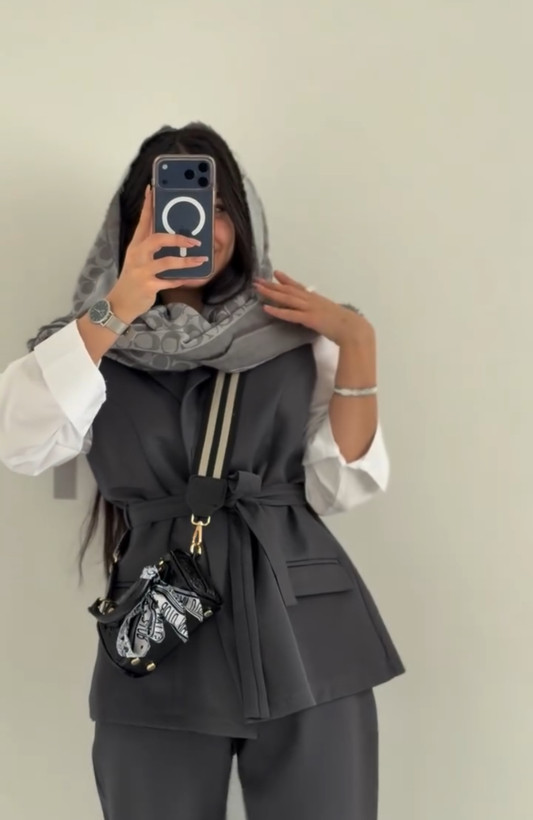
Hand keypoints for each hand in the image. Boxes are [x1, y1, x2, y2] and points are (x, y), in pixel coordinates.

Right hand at [107, 187, 208, 322]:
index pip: (143, 222)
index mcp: (135, 245)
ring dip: (186, 261)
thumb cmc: (132, 279)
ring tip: (201, 260)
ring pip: (167, 261)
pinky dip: (180, 279)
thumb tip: (172, 238)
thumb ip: (151, 249)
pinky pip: (169, 280)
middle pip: (158, 239)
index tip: (153, 190)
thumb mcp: (138, 260)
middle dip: (178, 238)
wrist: (120, 303)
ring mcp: (142, 270)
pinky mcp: (148, 285)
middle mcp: (137, 255)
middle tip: (194, 240)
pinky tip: (188, 278)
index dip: (148, 206)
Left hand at [254, 271, 374, 348]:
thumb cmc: (345, 324)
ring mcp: (309, 308)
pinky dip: (277, 311)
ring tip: (257, 288)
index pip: (298, 287)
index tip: (275, 273)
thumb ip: (322, 311)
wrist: (353, 329)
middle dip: (272, 285)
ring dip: (271, 293)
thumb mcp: (331, 314)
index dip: (286, 280)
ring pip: (286, 298)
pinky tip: (266, 308)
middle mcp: (311, 300)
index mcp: (316, 299)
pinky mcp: (309, 318)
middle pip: (288, 290)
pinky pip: (290, 314)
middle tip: (257, 279)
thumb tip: (318, 314)